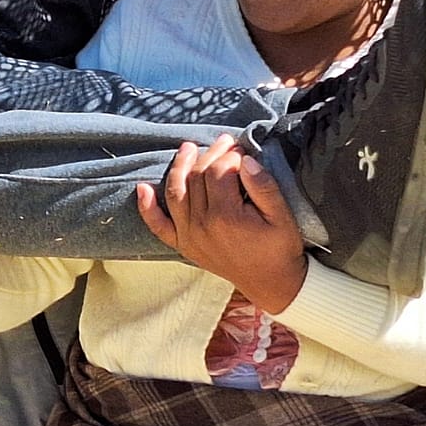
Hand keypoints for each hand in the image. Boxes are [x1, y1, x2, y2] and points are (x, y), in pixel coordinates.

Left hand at [138, 135, 308, 313]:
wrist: (271, 284)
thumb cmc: (280, 248)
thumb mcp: (283, 217)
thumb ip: (264, 187)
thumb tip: (246, 160)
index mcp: (227, 217)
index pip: (219, 172)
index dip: (231, 156)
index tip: (243, 149)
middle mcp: (201, 225)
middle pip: (198, 177)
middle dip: (210, 154)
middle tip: (224, 142)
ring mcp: (188, 236)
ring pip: (176, 192)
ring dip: (180, 167)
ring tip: (188, 148)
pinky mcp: (183, 245)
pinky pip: (158, 225)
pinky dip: (147, 207)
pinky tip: (143, 187)